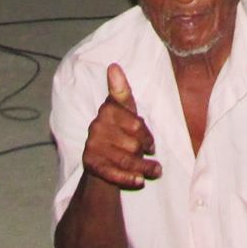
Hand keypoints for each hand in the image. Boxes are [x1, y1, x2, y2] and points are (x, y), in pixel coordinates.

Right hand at [84, 64, 160, 188]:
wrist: (100, 162)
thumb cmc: (118, 132)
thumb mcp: (124, 111)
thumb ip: (122, 91)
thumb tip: (113, 66)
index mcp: (107, 110)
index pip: (136, 124)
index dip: (147, 136)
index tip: (152, 146)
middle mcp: (96, 126)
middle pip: (133, 143)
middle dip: (144, 152)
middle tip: (149, 156)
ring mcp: (92, 146)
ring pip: (126, 159)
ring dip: (145, 168)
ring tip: (156, 171)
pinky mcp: (90, 164)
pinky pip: (113, 173)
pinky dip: (128, 178)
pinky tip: (139, 181)